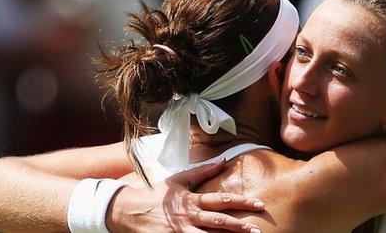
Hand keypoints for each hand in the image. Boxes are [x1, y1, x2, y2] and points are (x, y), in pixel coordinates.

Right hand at [106, 161, 262, 231]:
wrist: (127, 210)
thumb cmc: (156, 195)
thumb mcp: (179, 180)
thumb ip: (203, 171)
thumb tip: (224, 160)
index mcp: (192, 200)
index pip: (222, 200)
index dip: (241, 202)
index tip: (259, 204)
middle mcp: (188, 217)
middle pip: (218, 222)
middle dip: (239, 227)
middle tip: (257, 231)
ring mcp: (180, 232)